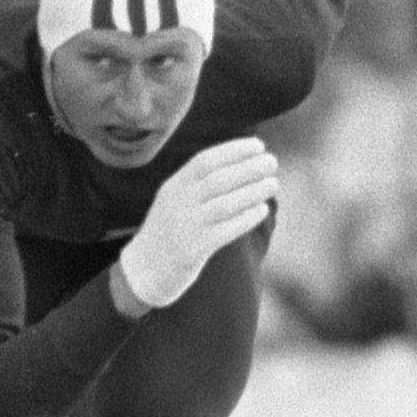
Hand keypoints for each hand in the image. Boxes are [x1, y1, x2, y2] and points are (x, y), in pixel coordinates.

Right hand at [113, 137, 279, 311]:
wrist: (142, 270)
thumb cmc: (169, 231)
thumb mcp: (176, 200)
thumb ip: (200, 184)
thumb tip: (241, 165)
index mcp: (174, 186)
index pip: (205, 160)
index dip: (234, 150)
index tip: (258, 145)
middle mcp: (178, 203)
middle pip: (217, 179)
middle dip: (248, 168)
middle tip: (272, 162)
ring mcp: (184, 226)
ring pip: (223, 204)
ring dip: (252, 192)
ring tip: (274, 184)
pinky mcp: (191, 251)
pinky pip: (223, 232)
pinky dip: (245, 219)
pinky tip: (262, 210)